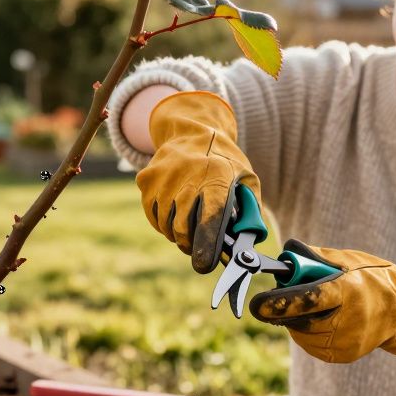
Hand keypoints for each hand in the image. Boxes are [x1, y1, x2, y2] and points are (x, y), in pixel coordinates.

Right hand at [135, 91, 260, 273]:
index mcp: (216, 177)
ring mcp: (162, 178)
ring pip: (166, 225)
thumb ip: (250, 211)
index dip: (206, 247)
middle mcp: (186, 176)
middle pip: (183, 228)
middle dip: (191, 246)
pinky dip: (163, 222)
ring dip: (177, 234)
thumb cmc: (224, 162)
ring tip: (187, 228)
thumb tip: (245, 244)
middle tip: (197, 249)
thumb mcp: (246, 179)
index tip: (204, 265)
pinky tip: (174, 214)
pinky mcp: (146, 180)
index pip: (209, 221)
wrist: (192, 130)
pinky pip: (153, 215)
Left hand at [250, 240, 395, 362]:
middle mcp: (349, 322)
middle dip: (286, 307)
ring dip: (297, 320)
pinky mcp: (343, 356)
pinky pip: (310, 344)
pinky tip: (325, 320)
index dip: (281, 303)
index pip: (309, 300)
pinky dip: (308, 331)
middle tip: (293, 295)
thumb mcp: (346, 259)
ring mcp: (346, 343)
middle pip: (299, 319)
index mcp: (348, 292)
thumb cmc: (370, 277)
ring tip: (320, 306)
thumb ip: (313, 258)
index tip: (258, 304)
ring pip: (300, 333)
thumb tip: (284, 258)